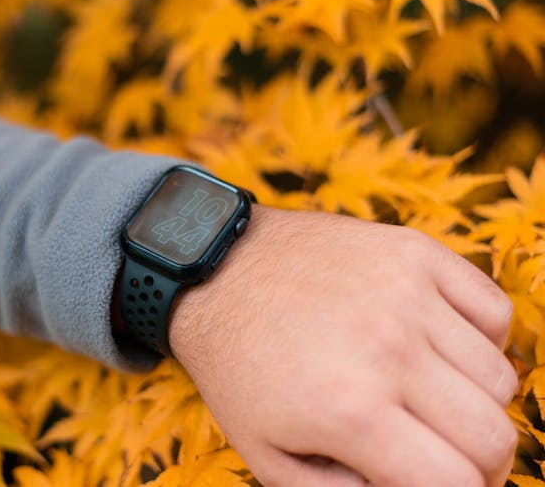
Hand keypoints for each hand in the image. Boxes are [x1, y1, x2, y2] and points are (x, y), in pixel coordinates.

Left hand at [169, 205, 517, 486]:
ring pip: (500, 375)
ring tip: (425, 393)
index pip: (459, 482)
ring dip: (472, 399)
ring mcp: (406, 293)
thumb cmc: (238, 365)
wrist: (214, 271)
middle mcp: (388, 348)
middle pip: (492, 435)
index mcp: (349, 409)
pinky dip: (480, 338)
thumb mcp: (266, 453)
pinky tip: (436, 344)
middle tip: (436, 450)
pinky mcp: (412, 251)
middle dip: (473, 461)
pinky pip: (493, 309)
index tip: (432, 482)